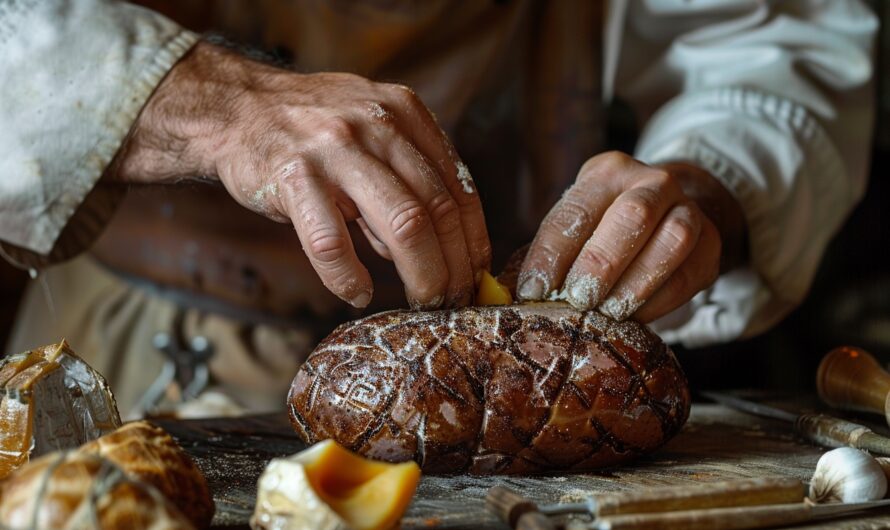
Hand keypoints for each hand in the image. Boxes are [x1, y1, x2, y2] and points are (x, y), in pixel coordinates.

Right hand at [107, 42, 490, 309]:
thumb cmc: (313, 134)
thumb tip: (441, 247)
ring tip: (422, 303)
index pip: (457, 187)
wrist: (237, 109)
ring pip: (403, 226)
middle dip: (453, 266)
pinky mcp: (293, 177)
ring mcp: (335, 149)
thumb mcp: (373, 134)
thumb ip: (408, 179)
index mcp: (405, 114)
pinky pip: (332, 243)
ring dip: (421, 276)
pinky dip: (349, 278)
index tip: (474, 275)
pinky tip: (358, 292)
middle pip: (437, 211)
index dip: (473, 240)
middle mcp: (377, 125)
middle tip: (453, 301)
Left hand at [517, 151, 746, 321]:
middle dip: (601, 263)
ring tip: (607, 312)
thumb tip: (514, 292)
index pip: (577, 210)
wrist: (668, 212)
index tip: (534, 290)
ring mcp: (688, 209)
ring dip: (635, 283)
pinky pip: (689, 275)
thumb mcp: (577, 223)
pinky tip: (633, 318)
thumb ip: (551, 252)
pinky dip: (659, 301)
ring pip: (672, 241)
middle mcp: (653, 181)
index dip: (552, 253)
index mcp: (607, 172)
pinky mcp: (712, 244)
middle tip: (578, 299)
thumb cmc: (604, 225)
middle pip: (632, 216)